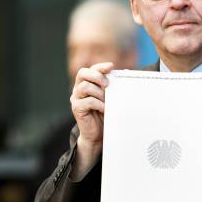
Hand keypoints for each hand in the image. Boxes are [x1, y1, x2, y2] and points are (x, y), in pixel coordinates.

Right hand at [70, 62, 112, 177]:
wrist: (97, 134)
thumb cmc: (104, 114)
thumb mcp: (111, 97)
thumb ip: (114, 85)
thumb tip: (125, 72)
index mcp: (86, 83)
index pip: (89, 69)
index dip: (99, 67)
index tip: (111, 66)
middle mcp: (78, 89)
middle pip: (82, 73)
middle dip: (96, 76)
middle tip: (107, 84)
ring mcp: (76, 99)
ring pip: (84, 87)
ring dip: (98, 92)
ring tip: (106, 100)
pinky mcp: (76, 109)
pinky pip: (87, 101)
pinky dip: (98, 104)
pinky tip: (104, 108)